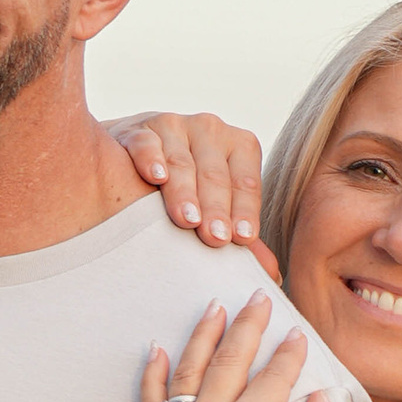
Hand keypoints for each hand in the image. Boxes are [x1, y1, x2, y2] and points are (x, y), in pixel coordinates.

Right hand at [114, 111, 280, 277]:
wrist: (131, 164)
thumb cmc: (188, 192)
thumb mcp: (217, 206)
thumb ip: (239, 235)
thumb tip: (269, 273)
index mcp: (239, 147)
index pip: (245, 182)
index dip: (244, 211)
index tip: (242, 239)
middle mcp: (210, 131)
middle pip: (214, 175)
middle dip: (216, 208)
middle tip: (216, 239)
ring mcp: (173, 127)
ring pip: (181, 162)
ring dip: (184, 192)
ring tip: (188, 220)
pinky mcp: (138, 132)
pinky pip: (146, 145)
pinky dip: (150, 159)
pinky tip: (155, 177)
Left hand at [143, 294, 348, 401]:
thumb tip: (316, 395)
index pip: (275, 373)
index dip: (290, 351)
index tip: (297, 335)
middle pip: (229, 359)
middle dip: (246, 324)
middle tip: (256, 297)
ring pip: (188, 374)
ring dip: (201, 336)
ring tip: (212, 308)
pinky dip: (154, 377)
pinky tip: (158, 350)